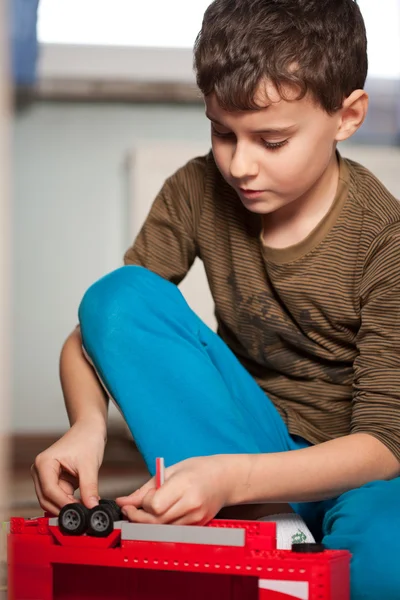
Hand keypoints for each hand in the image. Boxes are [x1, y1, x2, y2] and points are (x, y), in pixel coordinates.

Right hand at [31, 421, 105, 513]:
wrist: (89, 429)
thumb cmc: (86, 439)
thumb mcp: (89, 465)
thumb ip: (89, 488)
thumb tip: (91, 506)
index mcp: (44, 463)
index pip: (49, 490)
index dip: (63, 503)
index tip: (78, 511)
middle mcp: (40, 470)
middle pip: (46, 499)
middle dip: (64, 507)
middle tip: (83, 512)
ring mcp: (46, 476)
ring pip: (52, 500)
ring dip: (67, 505)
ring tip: (85, 505)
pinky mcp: (55, 480)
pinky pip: (59, 496)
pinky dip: (70, 501)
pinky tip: (83, 501)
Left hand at [116, 455, 238, 525]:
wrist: (225, 479)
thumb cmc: (199, 469)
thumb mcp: (171, 470)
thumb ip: (145, 488)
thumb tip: (123, 501)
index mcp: (184, 485)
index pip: (155, 505)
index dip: (143, 503)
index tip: (139, 498)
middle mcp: (191, 504)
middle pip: (156, 521)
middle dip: (138, 517)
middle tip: (130, 510)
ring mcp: (196, 518)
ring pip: (162, 529)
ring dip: (148, 523)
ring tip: (144, 511)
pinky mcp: (197, 526)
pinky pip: (172, 531)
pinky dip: (161, 526)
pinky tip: (159, 516)